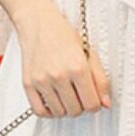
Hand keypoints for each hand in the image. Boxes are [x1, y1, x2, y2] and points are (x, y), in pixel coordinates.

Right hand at [17, 0, 111, 117]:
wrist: (38, 23)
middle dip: (81, 106)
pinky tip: (54, 103)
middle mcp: (59, 75)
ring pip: (59, 112)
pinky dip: (49, 112)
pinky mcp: (28, 84)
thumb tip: (106, 103)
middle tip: (80, 95)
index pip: (92, 104)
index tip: (94, 99)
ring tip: (67, 96)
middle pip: (76, 110)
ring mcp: (42, 81)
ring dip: (66, 108)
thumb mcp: (89, 53)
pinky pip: (39, 111)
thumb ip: (100, 79)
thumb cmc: (63, 35)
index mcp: (77, 67)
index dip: (96, 105)